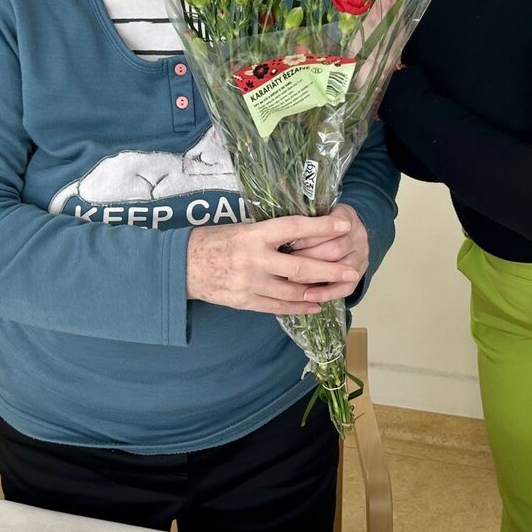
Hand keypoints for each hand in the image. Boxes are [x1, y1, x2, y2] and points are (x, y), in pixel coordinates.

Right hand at [185, 215, 359, 313]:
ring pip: (292, 291)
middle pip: (300, 267)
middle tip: (351, 271)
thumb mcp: (241, 228)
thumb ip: (269, 234)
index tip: (343, 224)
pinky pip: (278, 307)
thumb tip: (302, 232)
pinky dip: (299, 307)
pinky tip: (315, 305)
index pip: (293, 227)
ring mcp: (251, 284)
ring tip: (337, 290)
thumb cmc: (213, 241)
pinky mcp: (246, 302)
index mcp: (254, 235)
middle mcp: (254, 260)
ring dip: (318, 292)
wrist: (181, 266)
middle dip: (329, 271)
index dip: (321, 227)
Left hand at [285, 204, 369, 300]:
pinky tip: (309, 296)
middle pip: (335, 250)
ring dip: (315, 276)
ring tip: (293, 280)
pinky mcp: (359, 275)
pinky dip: (327, 293)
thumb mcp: (315, 215)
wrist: (345, 234)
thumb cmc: (321, 225)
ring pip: (341, 269)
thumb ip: (304, 222)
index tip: (290, 243)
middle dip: (309, 258)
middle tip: (286, 264)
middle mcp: (359, 236)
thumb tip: (283, 237)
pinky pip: (346, 288)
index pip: (329, 227)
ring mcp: (361, 256)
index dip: (309, 237)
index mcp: (346, 216)